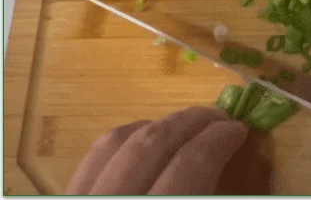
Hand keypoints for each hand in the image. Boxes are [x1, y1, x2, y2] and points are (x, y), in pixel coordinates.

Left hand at [66, 106, 270, 194]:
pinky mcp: (66, 197)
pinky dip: (122, 144)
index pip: (189, 165)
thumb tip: (242, 156)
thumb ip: (220, 189)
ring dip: (156, 128)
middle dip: (191, 123)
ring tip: (185, 131)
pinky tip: (143, 148)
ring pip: (113, 144)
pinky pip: (91, 160)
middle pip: (151, 145)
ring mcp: (80, 198)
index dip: (219, 140)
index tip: (239, 130)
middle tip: (220, 120)